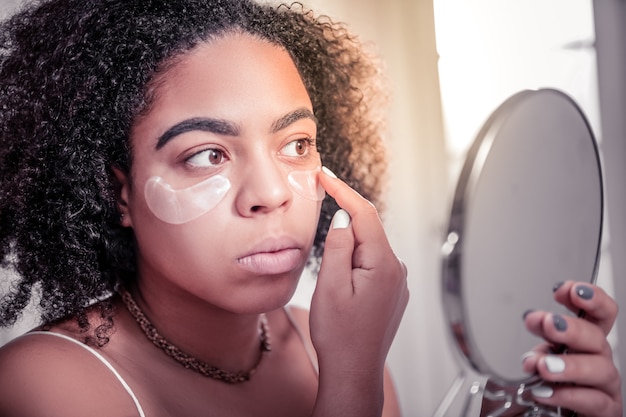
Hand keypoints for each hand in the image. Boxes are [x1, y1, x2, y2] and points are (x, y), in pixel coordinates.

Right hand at [309, 167, 407, 411]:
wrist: (354, 371)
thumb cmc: (340, 336)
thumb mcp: (330, 286)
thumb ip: (338, 247)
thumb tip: (344, 219)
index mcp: (383, 264)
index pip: (365, 214)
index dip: (343, 190)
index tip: (325, 175)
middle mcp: (396, 270)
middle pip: (368, 230)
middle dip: (344, 224)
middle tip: (320, 233)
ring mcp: (397, 282)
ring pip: (369, 249)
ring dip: (348, 250)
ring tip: (331, 280)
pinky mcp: (392, 292)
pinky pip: (373, 265)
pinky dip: (356, 263)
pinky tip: (342, 284)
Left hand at [522, 280, 621, 416]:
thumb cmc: (532, 391)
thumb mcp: (525, 364)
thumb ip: (523, 346)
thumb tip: (506, 330)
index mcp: (578, 342)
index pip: (597, 314)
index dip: (589, 298)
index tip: (564, 290)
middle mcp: (594, 360)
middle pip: (597, 337)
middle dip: (571, 327)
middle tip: (548, 323)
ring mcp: (602, 386)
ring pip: (601, 368)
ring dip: (571, 364)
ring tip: (543, 366)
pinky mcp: (603, 410)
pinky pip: (595, 401)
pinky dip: (569, 394)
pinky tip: (545, 391)